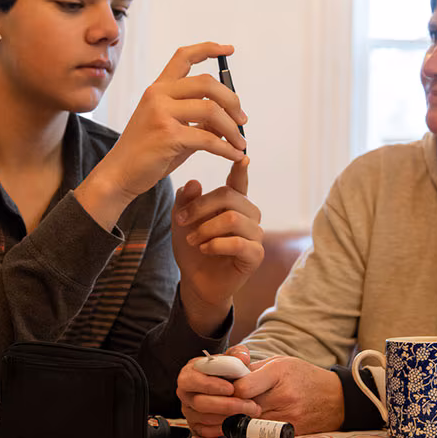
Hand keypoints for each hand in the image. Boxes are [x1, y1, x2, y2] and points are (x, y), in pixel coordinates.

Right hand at [75, 43, 246, 229]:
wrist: (119, 175)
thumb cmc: (148, 153)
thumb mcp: (172, 127)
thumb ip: (197, 118)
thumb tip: (230, 118)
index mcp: (158, 89)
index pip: (184, 57)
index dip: (209, 49)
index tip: (230, 49)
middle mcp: (158, 95)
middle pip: (207, 83)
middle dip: (232, 100)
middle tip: (243, 119)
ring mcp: (161, 113)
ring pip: (212, 110)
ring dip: (233, 128)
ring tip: (241, 143)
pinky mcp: (168, 135)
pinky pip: (209, 139)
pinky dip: (227, 149)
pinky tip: (235, 156)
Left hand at [173, 157, 263, 329]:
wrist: (195, 281)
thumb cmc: (191, 248)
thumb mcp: (181, 221)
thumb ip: (186, 201)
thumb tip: (194, 182)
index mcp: (234, 204)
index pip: (239, 182)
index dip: (241, 168)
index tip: (242, 156)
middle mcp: (248, 216)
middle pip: (229, 197)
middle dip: (201, 207)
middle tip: (181, 220)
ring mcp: (255, 235)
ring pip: (233, 219)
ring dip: (206, 229)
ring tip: (192, 240)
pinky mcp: (255, 255)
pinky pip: (239, 243)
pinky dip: (216, 245)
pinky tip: (204, 249)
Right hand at [178, 345, 261, 437]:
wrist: (227, 383)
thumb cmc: (226, 370)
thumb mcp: (232, 356)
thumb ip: (238, 354)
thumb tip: (242, 358)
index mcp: (189, 372)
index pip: (193, 380)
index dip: (212, 385)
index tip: (232, 388)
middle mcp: (185, 392)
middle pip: (199, 402)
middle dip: (226, 405)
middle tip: (247, 404)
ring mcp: (188, 409)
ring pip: (204, 418)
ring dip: (228, 417)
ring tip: (249, 411)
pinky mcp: (194, 424)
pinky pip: (205, 431)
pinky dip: (222, 428)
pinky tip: (237, 421)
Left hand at [232, 356, 344, 435]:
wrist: (336, 398)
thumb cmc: (304, 376)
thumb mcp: (281, 362)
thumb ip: (254, 369)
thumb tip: (227, 374)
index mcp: (279, 372)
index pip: (243, 387)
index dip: (231, 389)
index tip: (230, 387)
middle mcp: (283, 396)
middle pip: (243, 407)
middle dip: (232, 405)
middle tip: (226, 402)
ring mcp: (287, 416)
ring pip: (249, 422)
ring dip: (240, 417)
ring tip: (237, 410)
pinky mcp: (289, 432)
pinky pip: (262, 433)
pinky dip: (252, 428)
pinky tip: (250, 421)